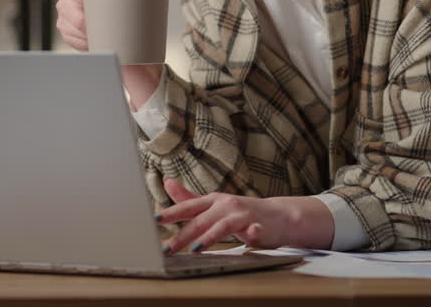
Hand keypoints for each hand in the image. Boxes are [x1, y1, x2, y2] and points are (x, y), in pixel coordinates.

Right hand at [55, 0, 122, 50]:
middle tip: (106, 28)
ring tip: (102, 36)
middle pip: (77, 19)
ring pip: (75, 32)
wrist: (98, 15)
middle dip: (91, 25)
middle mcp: (65, 5)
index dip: (88, 3)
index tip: (99, 10)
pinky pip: (74, 42)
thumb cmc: (102, 1)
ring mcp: (62, 21)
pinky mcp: (65, 35)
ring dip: (89, 36)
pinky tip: (94, 41)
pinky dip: (85, 44)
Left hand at [155, 179, 333, 252]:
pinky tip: (251, 236)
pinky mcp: (259, 226)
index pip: (188, 207)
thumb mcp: (213, 205)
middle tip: (167, 248)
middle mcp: (226, 206)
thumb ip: (189, 198)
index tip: (154, 221)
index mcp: (213, 201)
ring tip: (196, 248)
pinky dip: (253, 232)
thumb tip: (167, 182)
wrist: (277, 216)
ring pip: (224, 226)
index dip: (171, 213)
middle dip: (183, 235)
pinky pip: (256, 229)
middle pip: (201, 221)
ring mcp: (243, 215)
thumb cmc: (241, 212)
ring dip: (210, 237)